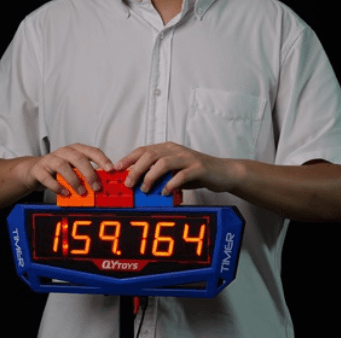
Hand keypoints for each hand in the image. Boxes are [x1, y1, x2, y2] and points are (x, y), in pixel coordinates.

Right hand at [18, 143, 113, 196]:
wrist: (35, 171)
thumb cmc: (59, 170)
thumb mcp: (75, 169)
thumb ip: (87, 174)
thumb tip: (103, 184)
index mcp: (76, 149)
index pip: (92, 151)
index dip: (102, 159)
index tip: (110, 169)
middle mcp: (64, 152)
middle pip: (78, 158)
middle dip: (89, 172)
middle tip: (96, 187)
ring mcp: (50, 159)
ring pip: (62, 165)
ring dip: (74, 180)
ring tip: (81, 192)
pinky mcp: (38, 169)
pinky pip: (47, 177)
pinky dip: (57, 186)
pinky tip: (65, 193)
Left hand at [115, 142, 240, 195]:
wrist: (223, 172)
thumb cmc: (197, 172)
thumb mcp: (175, 170)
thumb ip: (160, 174)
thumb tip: (139, 183)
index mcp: (168, 148)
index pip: (143, 150)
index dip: (128, 158)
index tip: (116, 169)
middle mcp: (176, 150)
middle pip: (150, 155)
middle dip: (136, 169)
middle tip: (129, 183)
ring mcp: (187, 158)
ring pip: (163, 162)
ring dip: (151, 177)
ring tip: (145, 189)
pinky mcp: (198, 168)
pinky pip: (181, 175)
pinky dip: (170, 184)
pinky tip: (165, 192)